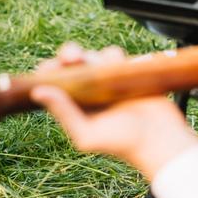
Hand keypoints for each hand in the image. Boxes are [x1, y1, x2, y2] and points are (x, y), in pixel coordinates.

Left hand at [30, 42, 197, 180]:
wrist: (159, 139)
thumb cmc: (121, 143)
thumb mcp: (86, 134)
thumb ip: (63, 113)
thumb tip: (38, 92)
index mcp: (73, 104)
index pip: (53, 79)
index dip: (49, 69)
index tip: (52, 67)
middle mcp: (87, 89)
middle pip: (71, 61)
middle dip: (69, 53)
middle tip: (75, 57)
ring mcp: (107, 79)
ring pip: (93, 55)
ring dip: (96, 58)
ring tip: (107, 73)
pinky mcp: (126, 72)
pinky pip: (115, 54)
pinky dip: (116, 58)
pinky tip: (122, 71)